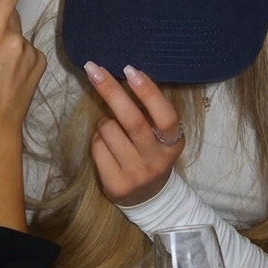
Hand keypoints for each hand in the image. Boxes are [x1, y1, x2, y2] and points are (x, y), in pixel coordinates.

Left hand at [83, 62, 183, 205]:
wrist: (148, 198)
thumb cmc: (150, 154)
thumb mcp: (159, 136)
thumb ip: (149, 112)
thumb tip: (125, 75)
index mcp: (173, 143)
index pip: (165, 116)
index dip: (148, 92)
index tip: (130, 69)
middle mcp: (157, 160)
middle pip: (133, 121)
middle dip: (111, 91)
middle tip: (94, 69)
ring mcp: (136, 174)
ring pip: (109, 131)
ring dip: (103, 121)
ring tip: (110, 129)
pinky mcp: (116, 185)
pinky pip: (97, 148)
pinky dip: (96, 139)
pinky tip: (105, 146)